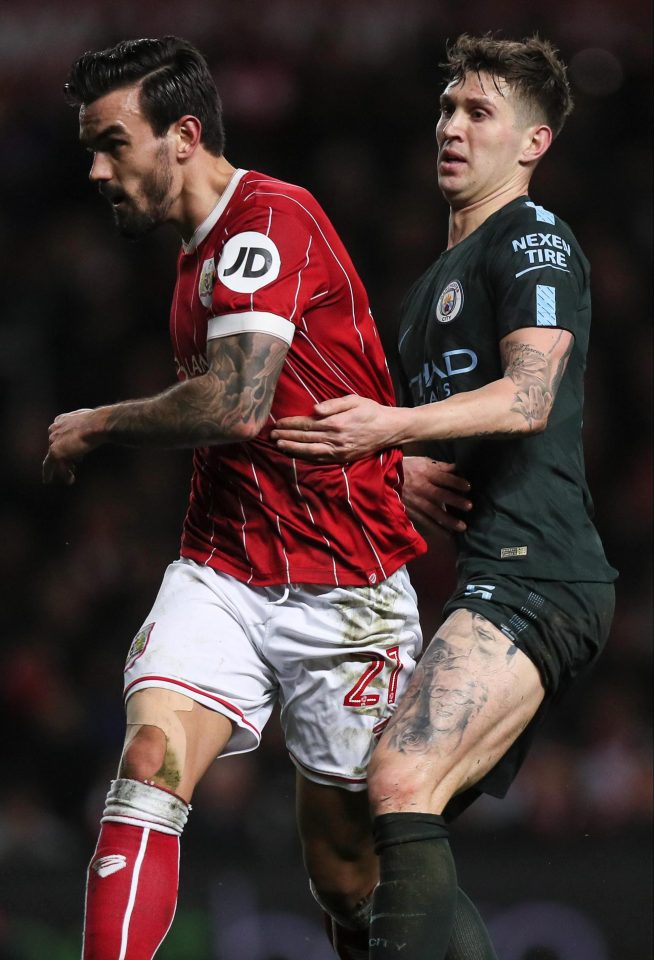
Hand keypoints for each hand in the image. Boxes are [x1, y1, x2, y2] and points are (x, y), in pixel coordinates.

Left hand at [42, 407, 99, 484]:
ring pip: (54, 458)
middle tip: (73, 467)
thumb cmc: (99, 422)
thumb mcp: (90, 421)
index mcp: (61, 420)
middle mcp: (54, 429)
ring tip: (71, 478)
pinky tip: (60, 481)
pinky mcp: (55, 452)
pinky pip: (50, 466)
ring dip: (63, 468)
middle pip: (56, 447)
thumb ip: (86, 426)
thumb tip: (95, 430)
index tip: (72, 454)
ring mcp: (53, 441)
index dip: (66, 446)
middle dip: (65, 458)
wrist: (98, 424)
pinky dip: (53, 474)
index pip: (59, 436)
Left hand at [271, 395, 405, 462]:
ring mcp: (339, 451)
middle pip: (305, 438)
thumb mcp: (354, 400)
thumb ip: (333, 404)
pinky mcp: (343, 458)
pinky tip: (297, 454)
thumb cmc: (371, 410)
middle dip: (287, 436)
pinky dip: (306, 457)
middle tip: (271, 435)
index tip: (278, 423)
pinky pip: (321, 458)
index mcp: (336, 423)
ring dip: (292, 448)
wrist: (389, 429)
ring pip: (310, 451)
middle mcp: (336, 439)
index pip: (307, 424)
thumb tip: (314, 409)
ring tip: (279, 445)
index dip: (291, 424)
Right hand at [402, 456, 471, 533]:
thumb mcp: (421, 462)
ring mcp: (416, 501)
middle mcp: (421, 487)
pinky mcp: (411, 511)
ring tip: (462, 527)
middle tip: (469, 506)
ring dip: (448, 520)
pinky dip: (436, 529)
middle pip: (439, 494)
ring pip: (433, 511)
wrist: (383, 480)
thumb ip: (439, 466)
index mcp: (425, 473)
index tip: (468, 487)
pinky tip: (448, 535)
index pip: (443, 477)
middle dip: (454, 501)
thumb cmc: (406, 468)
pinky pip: (425, 521)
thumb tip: (457, 468)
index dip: (455, 482)